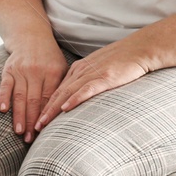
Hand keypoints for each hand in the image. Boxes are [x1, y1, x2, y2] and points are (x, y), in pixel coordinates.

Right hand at [0, 38, 68, 142]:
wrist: (31, 36)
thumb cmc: (49, 57)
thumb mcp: (61, 68)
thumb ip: (62, 88)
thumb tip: (67, 112)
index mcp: (52, 72)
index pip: (49, 99)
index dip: (46, 116)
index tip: (45, 132)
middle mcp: (36, 71)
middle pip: (34, 100)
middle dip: (32, 121)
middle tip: (31, 139)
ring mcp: (21, 70)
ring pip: (20, 96)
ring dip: (19, 115)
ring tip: (20, 131)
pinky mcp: (8, 69)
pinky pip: (5, 85)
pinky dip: (4, 97)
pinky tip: (4, 110)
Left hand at [35, 41, 150, 129]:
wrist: (141, 49)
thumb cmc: (123, 61)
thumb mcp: (100, 70)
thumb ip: (89, 81)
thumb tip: (80, 98)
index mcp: (80, 69)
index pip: (58, 89)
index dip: (46, 105)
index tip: (38, 119)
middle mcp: (82, 71)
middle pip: (58, 92)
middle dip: (44, 110)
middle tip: (34, 126)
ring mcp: (93, 73)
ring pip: (67, 93)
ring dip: (53, 109)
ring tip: (42, 123)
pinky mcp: (105, 77)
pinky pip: (86, 89)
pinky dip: (74, 99)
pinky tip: (65, 108)